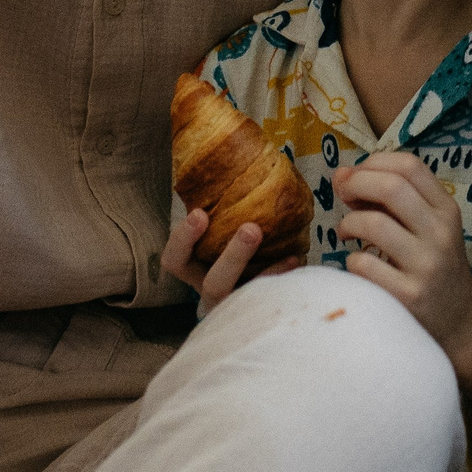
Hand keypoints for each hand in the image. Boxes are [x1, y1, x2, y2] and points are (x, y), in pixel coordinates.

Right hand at [160, 207, 300, 316]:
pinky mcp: (261, 311)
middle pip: (214, 282)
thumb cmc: (230, 253)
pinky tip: (296, 258)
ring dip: (267, 275)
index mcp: (196, 273)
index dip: (183, 239)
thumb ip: (221, 214)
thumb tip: (234, 160)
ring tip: (280, 248)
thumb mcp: (218, 236)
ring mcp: (238, 307)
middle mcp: (212, 293)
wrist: (256, 304)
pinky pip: (272, 298)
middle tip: (251, 228)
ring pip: (248, 296)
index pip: (175, 261)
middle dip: (233, 256)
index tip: (200, 213)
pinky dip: (283, 276)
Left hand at [336, 153, 471, 446]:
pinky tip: (359, 267)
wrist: (459, 324)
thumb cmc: (433, 267)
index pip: (409, 166)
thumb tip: (342, 175)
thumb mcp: (429, 228)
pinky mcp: (408, 296)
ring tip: (346, 233)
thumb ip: (393, 201)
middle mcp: (441, 234)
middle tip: (341, 196)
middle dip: (355, 184)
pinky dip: (351, 261)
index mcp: (447, 210)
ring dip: (348, 223)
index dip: (373, 163)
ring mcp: (426, 266)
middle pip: (391, 187)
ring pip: (373, 224)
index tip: (355, 176)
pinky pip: (363, 266)